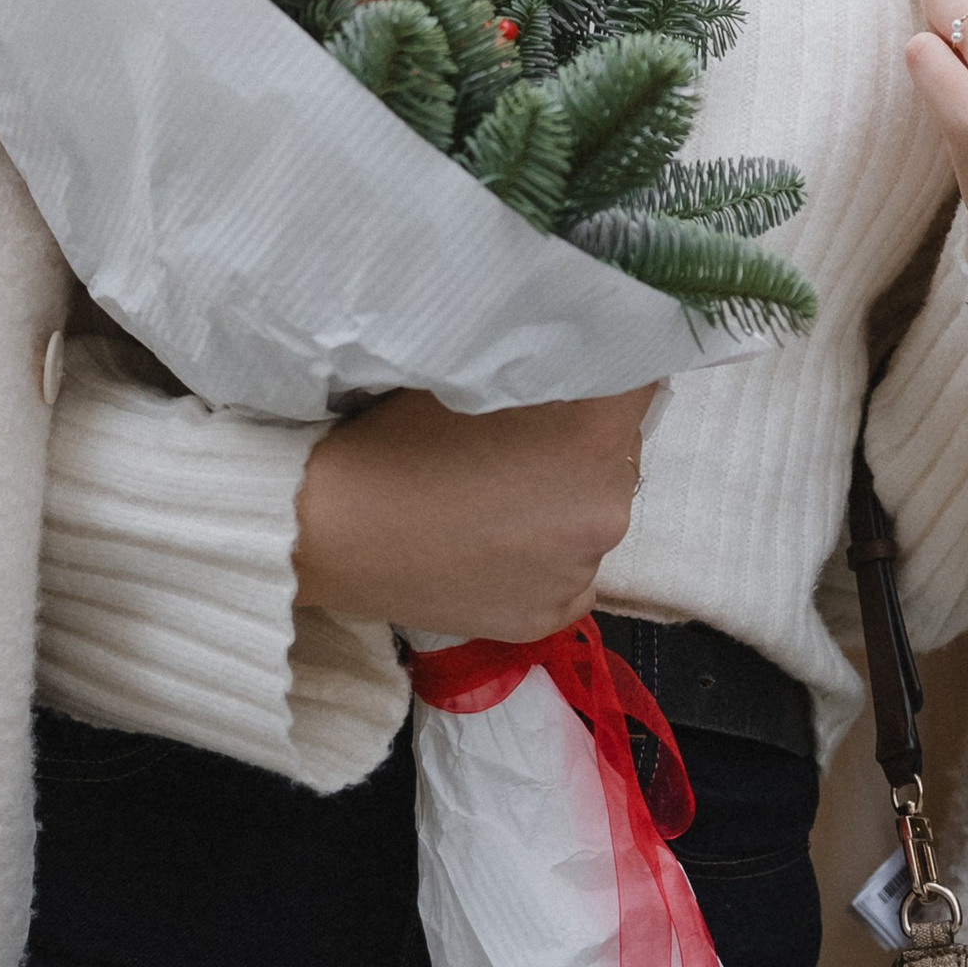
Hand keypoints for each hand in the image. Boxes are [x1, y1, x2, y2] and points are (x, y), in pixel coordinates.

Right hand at [294, 386, 654, 640]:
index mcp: (596, 438)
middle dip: (584, 436)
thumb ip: (543, 364)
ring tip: (494, 492)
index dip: (610, 366)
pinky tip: (490, 542)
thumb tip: (582, 348)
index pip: (640, 380)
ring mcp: (581, 573)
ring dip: (562, 497)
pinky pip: (568, 571)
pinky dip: (542, 555)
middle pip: (618, 451)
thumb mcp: (477, 373)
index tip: (578, 365)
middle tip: (521, 431)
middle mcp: (608, 509)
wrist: (328, 532)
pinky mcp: (551, 618)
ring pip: (591, 513)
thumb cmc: (393, 437)